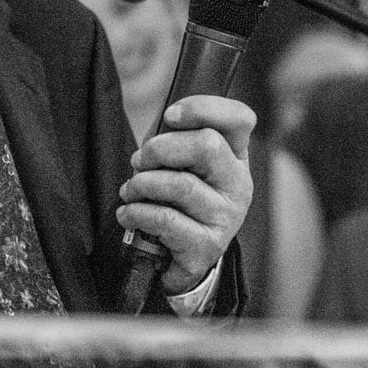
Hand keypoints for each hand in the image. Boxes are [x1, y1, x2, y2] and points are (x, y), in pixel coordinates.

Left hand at [117, 94, 255, 294]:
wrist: (181, 260)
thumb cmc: (178, 203)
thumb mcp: (182, 167)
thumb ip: (176, 142)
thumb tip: (161, 129)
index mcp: (235, 156)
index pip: (239, 118)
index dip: (203, 108)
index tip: (170, 116)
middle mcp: (238, 184)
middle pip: (207, 145)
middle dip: (159, 148)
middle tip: (139, 162)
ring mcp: (227, 216)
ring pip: (181, 184)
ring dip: (142, 184)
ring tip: (129, 191)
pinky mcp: (207, 245)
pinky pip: (166, 219)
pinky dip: (137, 213)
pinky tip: (128, 214)